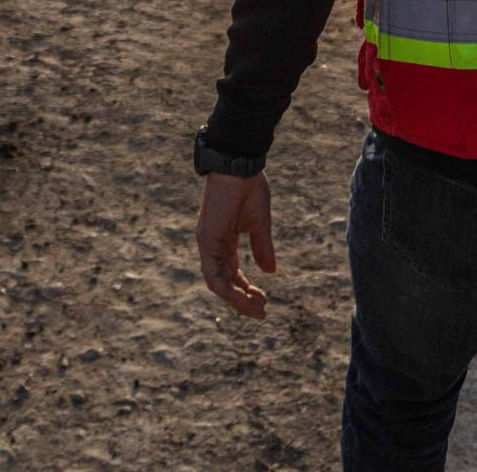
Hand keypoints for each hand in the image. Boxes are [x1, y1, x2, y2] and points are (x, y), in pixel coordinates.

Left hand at [195, 170, 275, 319]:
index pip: (232, 273)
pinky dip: (227, 289)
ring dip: (237, 300)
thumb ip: (262, 247)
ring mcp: (208, 243)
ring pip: (217, 283)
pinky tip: (244, 296)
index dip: (246, 290)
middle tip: (262, 311)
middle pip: (224, 282)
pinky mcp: (206, 239)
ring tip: (258, 308)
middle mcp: (213, 245)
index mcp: (224, 240)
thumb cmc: (249, 187)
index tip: (264, 301)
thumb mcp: (260, 223)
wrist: (239, 165)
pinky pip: (213, 274)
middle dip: (243, 300)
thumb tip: (270, 271)